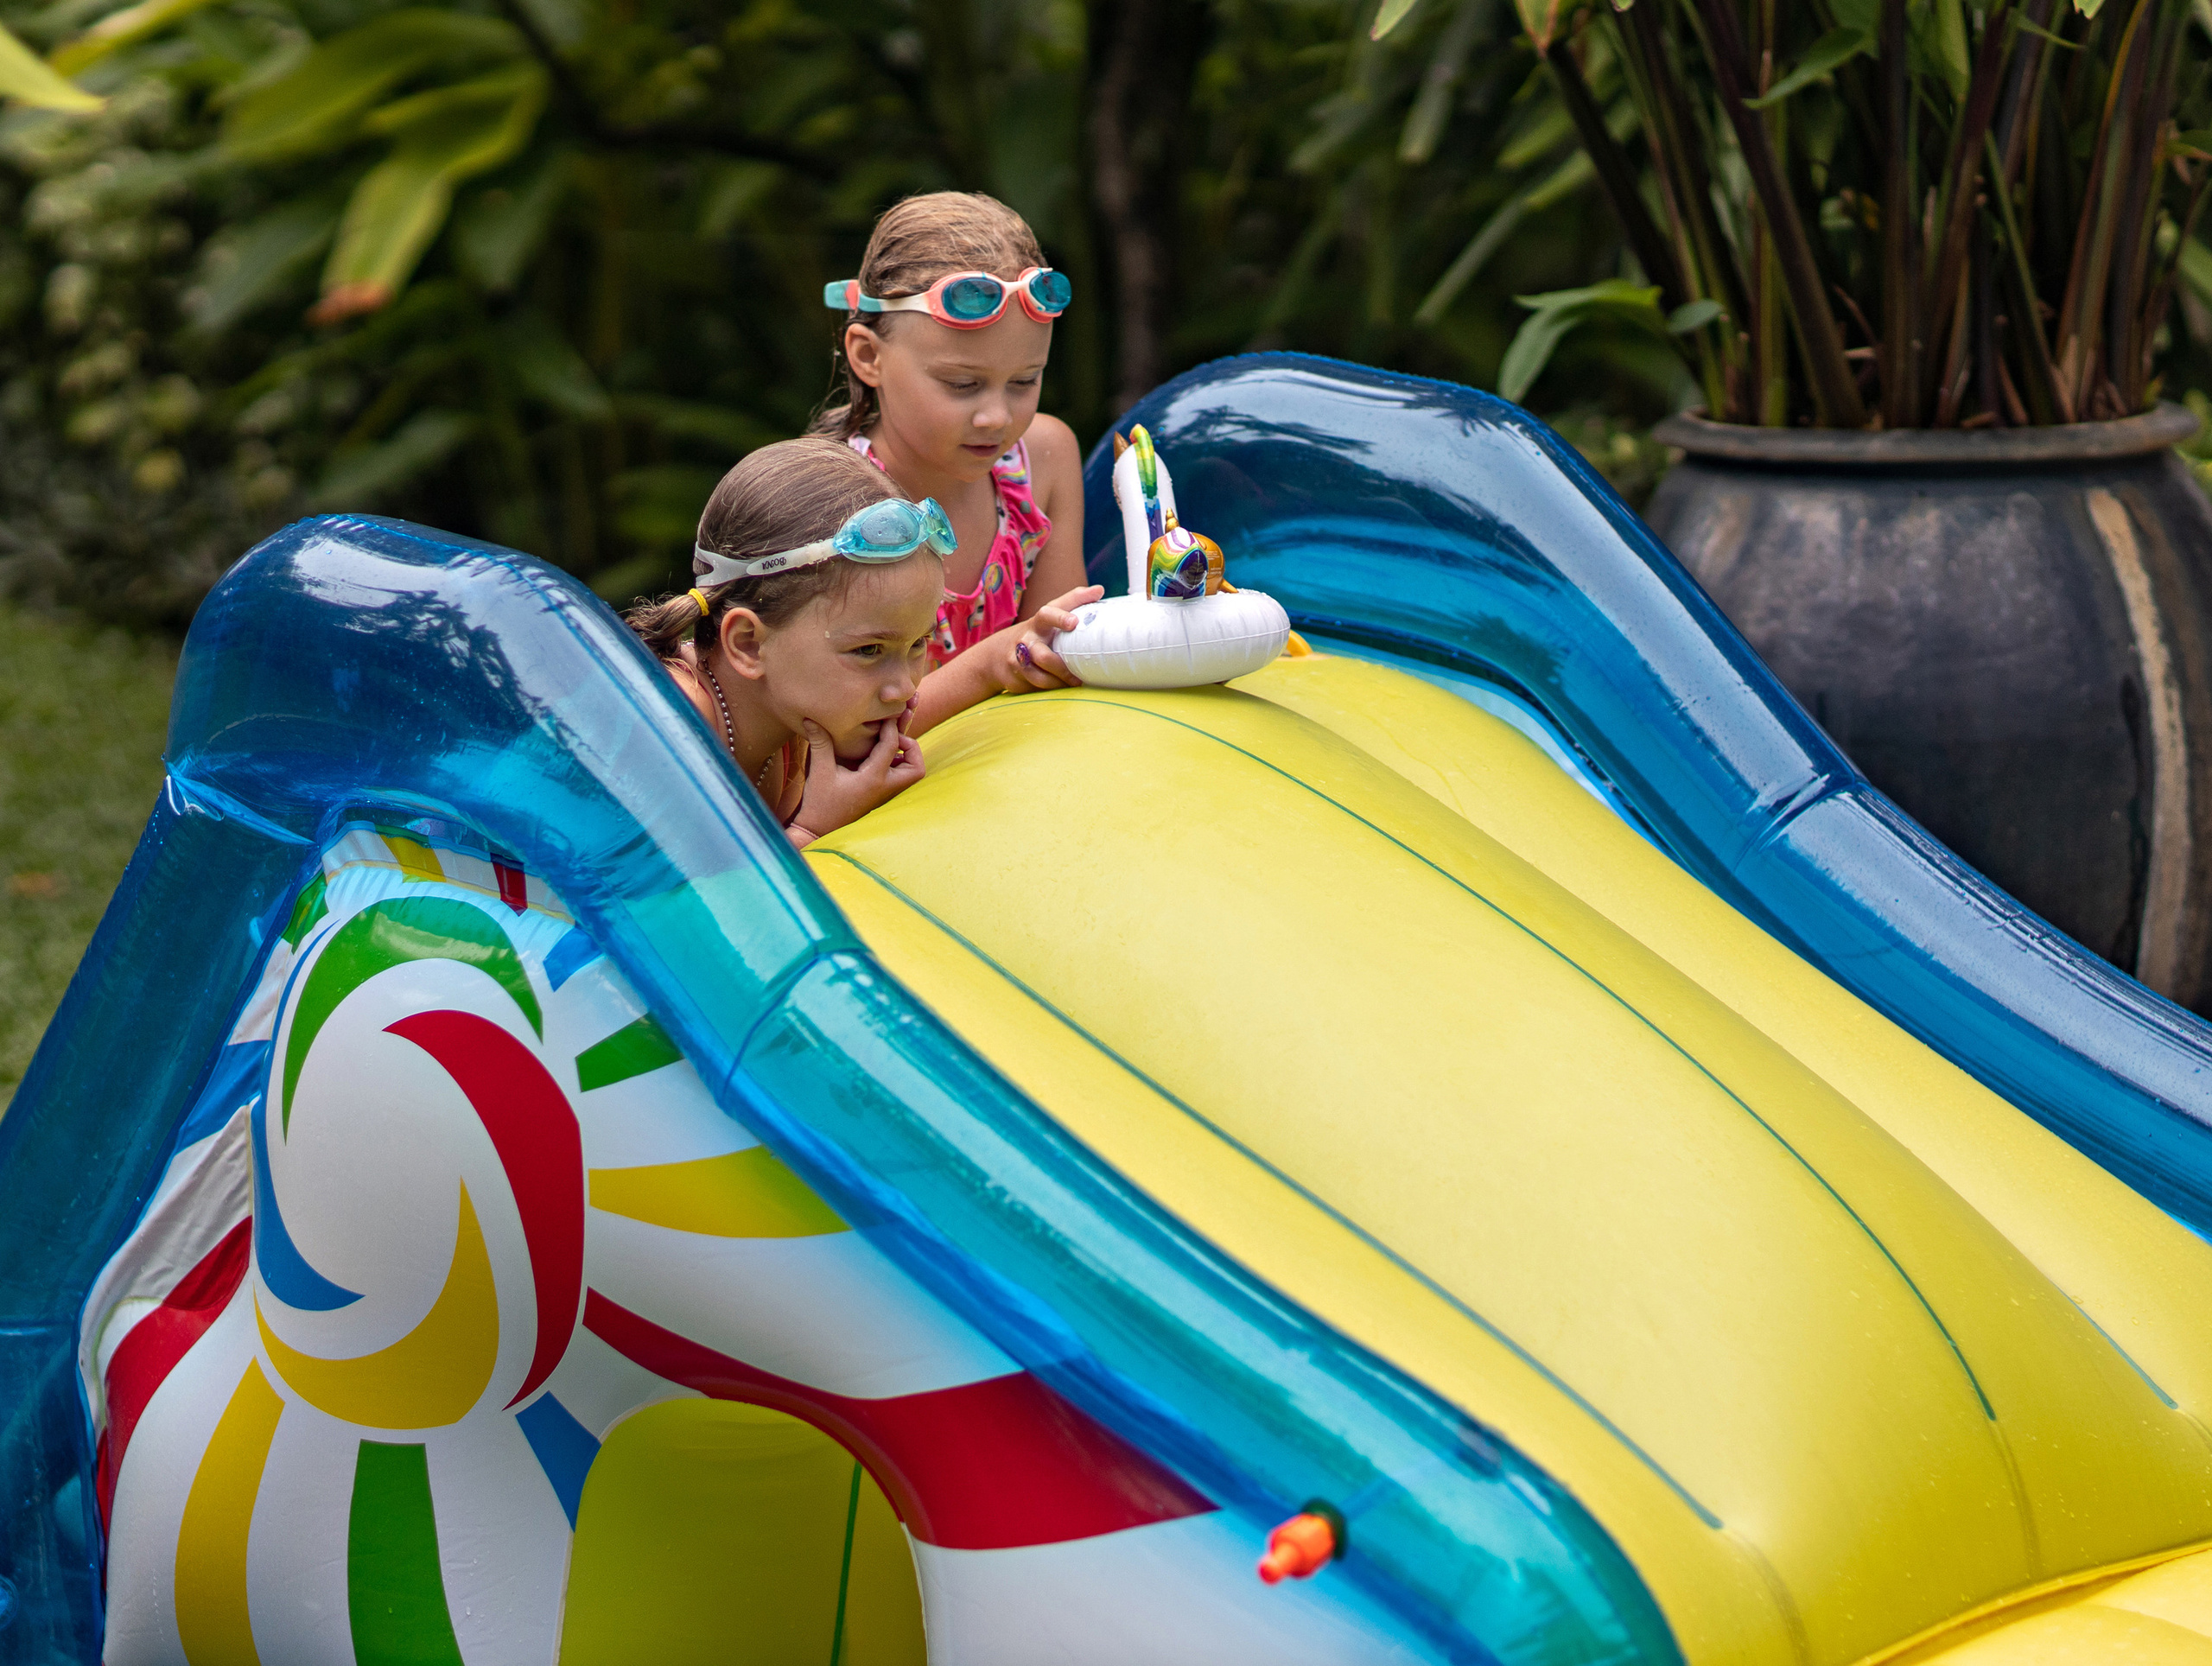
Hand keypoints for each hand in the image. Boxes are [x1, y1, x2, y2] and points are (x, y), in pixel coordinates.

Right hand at [787, 710, 924, 844]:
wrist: (818, 829)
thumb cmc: (819, 802)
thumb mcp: (820, 770)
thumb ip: (820, 743)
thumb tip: (809, 719)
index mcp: (873, 778)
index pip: (892, 746)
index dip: (890, 727)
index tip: (884, 714)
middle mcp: (884, 787)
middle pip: (916, 768)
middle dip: (911, 748)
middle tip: (895, 736)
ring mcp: (884, 792)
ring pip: (910, 773)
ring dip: (904, 755)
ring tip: (888, 740)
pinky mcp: (879, 794)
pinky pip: (897, 775)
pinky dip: (894, 761)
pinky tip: (876, 750)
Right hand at [1006, 585, 1103, 692]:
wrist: (995, 655)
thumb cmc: (1037, 632)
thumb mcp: (1049, 614)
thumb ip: (1074, 601)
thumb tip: (1100, 590)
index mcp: (1038, 623)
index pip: (1047, 615)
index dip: (1060, 618)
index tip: (1074, 622)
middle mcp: (1025, 641)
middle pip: (1043, 656)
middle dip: (1061, 668)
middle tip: (1078, 676)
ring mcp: (1017, 662)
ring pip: (1039, 678)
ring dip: (1058, 682)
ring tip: (1073, 682)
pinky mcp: (1015, 680)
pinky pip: (1035, 688)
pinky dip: (1050, 689)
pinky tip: (1059, 687)